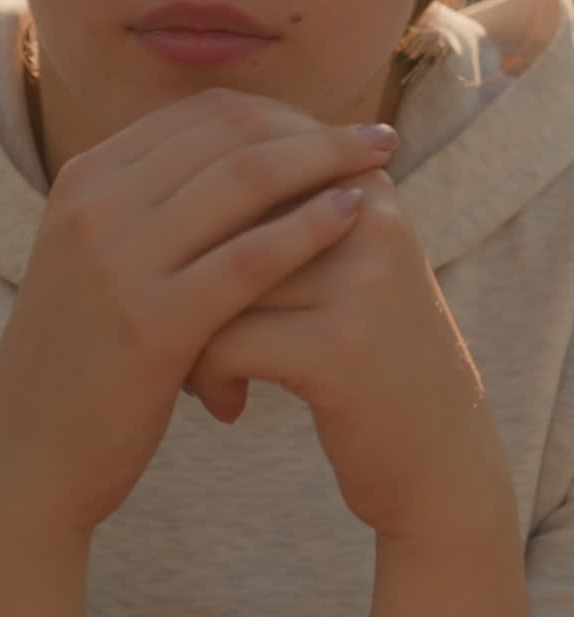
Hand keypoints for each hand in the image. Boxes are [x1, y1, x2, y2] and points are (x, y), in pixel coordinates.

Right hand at [0, 89, 394, 540]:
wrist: (26, 452)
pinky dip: (309, 226)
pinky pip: (249, 257)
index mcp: (86, 177)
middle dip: (313, 127)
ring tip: (382, 162)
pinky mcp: (150, 322)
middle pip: (228, 133)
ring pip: (245, 180)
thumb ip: (149, 199)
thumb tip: (241, 149)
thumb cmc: (83, 350)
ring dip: (326, 161)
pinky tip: (354, 215)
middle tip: (377, 135)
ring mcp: (119, 259)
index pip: (199, 114)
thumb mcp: (96, 253)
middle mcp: (97, 203)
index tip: (331, 123)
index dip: (277, 112)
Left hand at [185, 167, 515, 543]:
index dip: (201, 217)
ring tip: (199, 370)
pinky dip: (206, 375)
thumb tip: (172, 157)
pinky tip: (227, 404)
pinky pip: (225, 340)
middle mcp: (368, 216)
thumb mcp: (340, 261)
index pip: (246, 160)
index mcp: (363, 182)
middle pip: (227, 218)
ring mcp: (359, 279)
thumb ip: (281, 206)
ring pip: (215, 278)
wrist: (443, 460)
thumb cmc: (365, 352)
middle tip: (177, 320)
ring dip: (188, 332)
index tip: (194, 268)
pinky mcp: (340, 346)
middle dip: (185, 271)